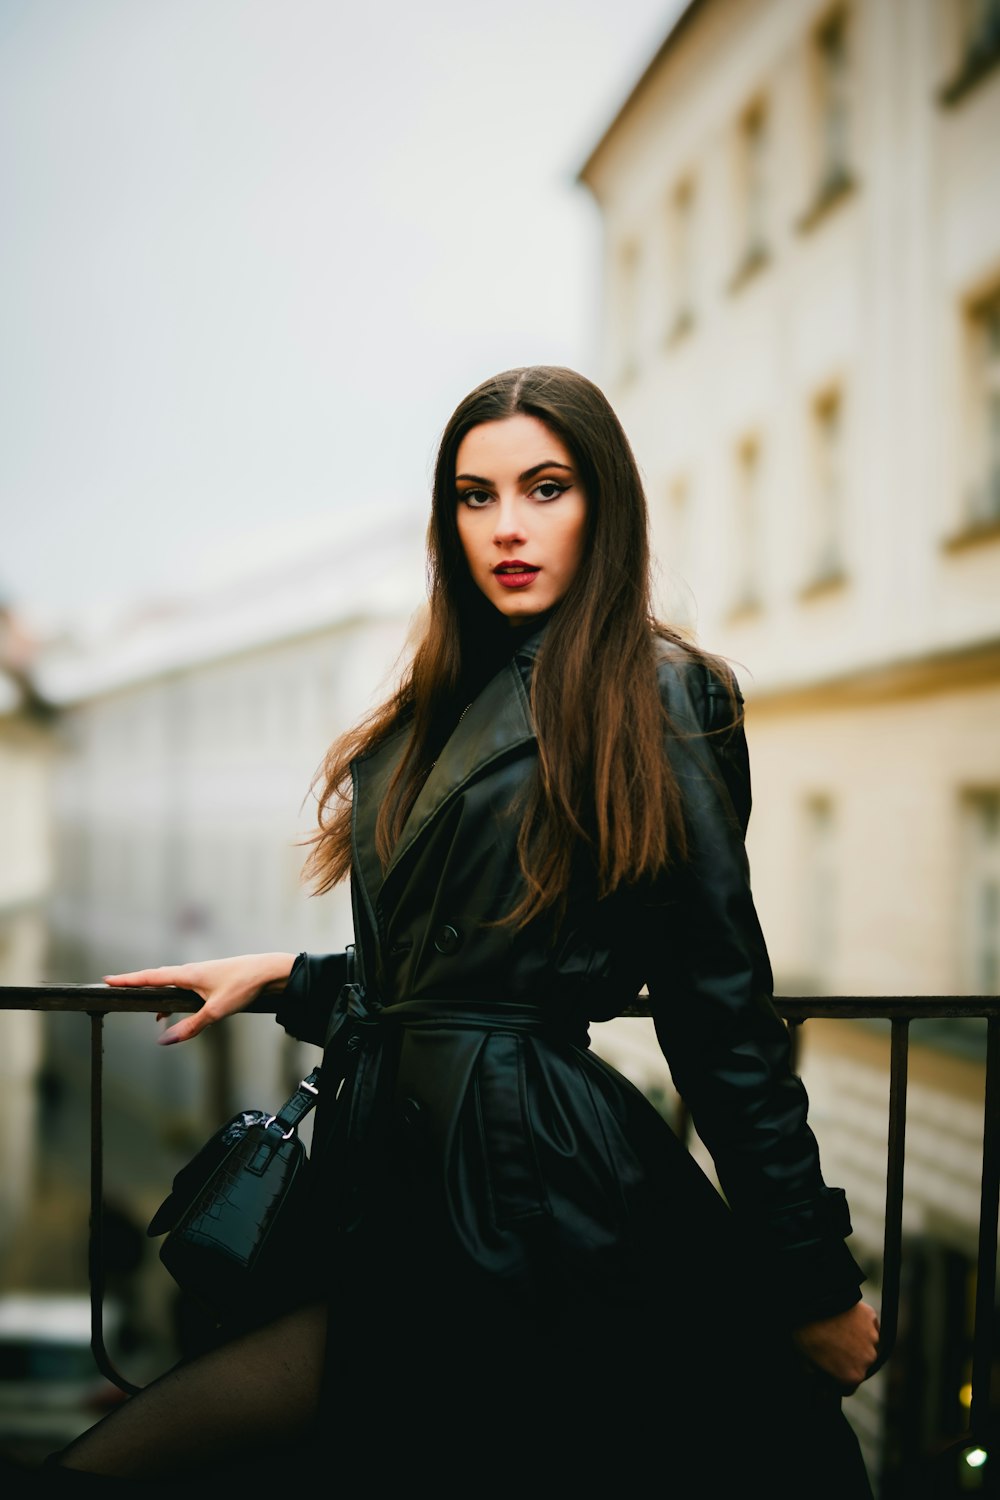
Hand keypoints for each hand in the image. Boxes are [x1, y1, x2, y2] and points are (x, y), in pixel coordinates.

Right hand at [102, 953, 296, 1045]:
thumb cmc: (244, 985)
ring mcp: (201, 974)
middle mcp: (191, 971)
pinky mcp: (210, 979)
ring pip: (171, 983)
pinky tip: (171, 1012)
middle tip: (116, 985)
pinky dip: (173, 997)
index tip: (108, 979)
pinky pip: (183, 987)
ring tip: (144, 1008)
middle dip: (137, 983)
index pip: (151, 977)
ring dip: (156, 993)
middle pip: (157, 977)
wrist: (269, 971)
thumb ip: (190, 1026)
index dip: (129, 979)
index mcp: (188, 974)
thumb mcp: (215, 1011)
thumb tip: (165, 1039)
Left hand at [792, 1301, 879, 1393]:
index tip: (829, 1370)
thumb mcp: (804, 1360)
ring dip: (856, 1341)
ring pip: (865, 1345)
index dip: (837, 1380)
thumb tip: (816, 1375)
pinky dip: (860, 1324)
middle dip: (848, 1359)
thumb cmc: (808, 1333)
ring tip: (838, 1329)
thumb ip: (814, 1373)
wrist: (816, 1302)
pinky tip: (845, 1317)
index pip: (847, 1388)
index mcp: (852, 1377)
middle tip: (832, 1345)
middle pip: (859, 1365)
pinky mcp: (872, 1319)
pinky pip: (868, 1326)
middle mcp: (868, 1361)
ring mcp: (873, 1338)